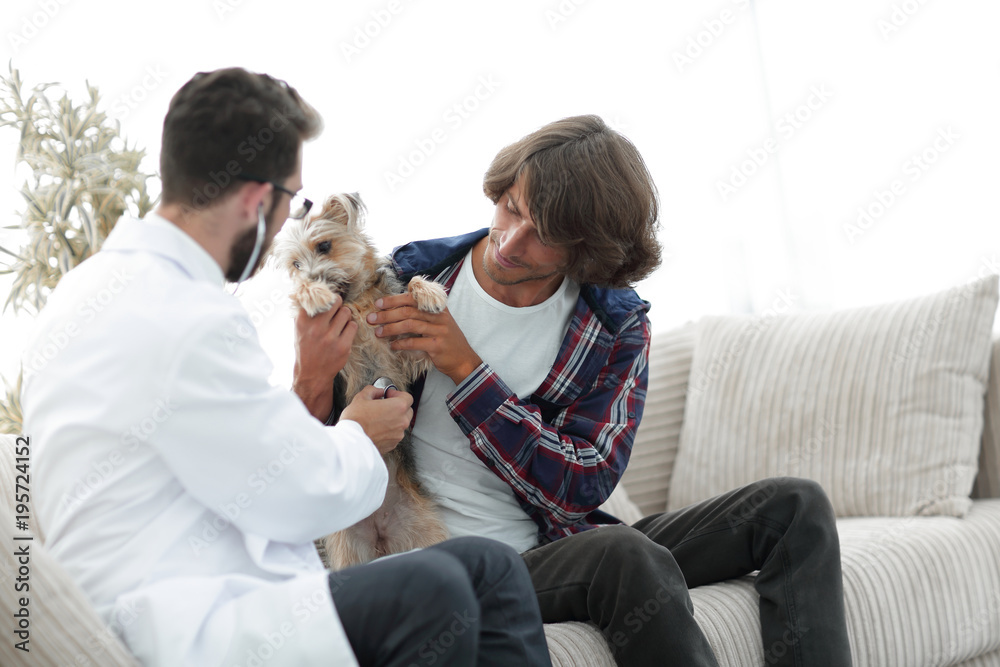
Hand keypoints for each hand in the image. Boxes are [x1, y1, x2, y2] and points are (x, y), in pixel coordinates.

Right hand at [292, 296, 357, 419]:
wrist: (312, 374)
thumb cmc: (306, 348)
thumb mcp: (299, 329)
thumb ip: (306, 313)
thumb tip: (313, 293)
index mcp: (302, 321)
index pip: (318, 297)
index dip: (325, 297)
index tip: (327, 299)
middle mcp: (316, 328)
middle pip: (336, 302)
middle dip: (338, 304)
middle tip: (336, 310)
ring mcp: (330, 337)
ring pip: (346, 312)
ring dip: (345, 315)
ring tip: (340, 322)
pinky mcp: (343, 346)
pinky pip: (353, 325)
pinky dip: (350, 327)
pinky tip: (344, 332)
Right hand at [340, 386, 414, 454]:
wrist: (351, 442)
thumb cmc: (356, 420)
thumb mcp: (361, 398)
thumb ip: (373, 391)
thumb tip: (378, 391)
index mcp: (398, 407)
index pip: (407, 397)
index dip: (398, 394)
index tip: (388, 395)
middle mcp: (402, 421)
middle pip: (407, 411)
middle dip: (398, 407)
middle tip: (385, 406)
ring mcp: (398, 434)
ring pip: (401, 424)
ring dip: (394, 419)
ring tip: (379, 418)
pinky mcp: (393, 444)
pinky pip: (395, 434)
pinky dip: (389, 431)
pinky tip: (377, 429)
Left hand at [367, 293, 482, 384]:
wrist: (463, 360)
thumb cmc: (447, 341)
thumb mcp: (439, 322)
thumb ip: (423, 312)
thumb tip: (397, 306)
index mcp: (437, 308)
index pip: (412, 298)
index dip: (393, 300)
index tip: (378, 304)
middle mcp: (439, 316)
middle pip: (408, 311)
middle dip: (387, 314)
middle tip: (372, 319)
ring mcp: (439, 331)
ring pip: (409, 325)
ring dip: (390, 328)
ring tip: (378, 332)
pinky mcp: (437, 346)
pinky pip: (414, 342)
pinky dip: (400, 344)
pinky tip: (392, 346)